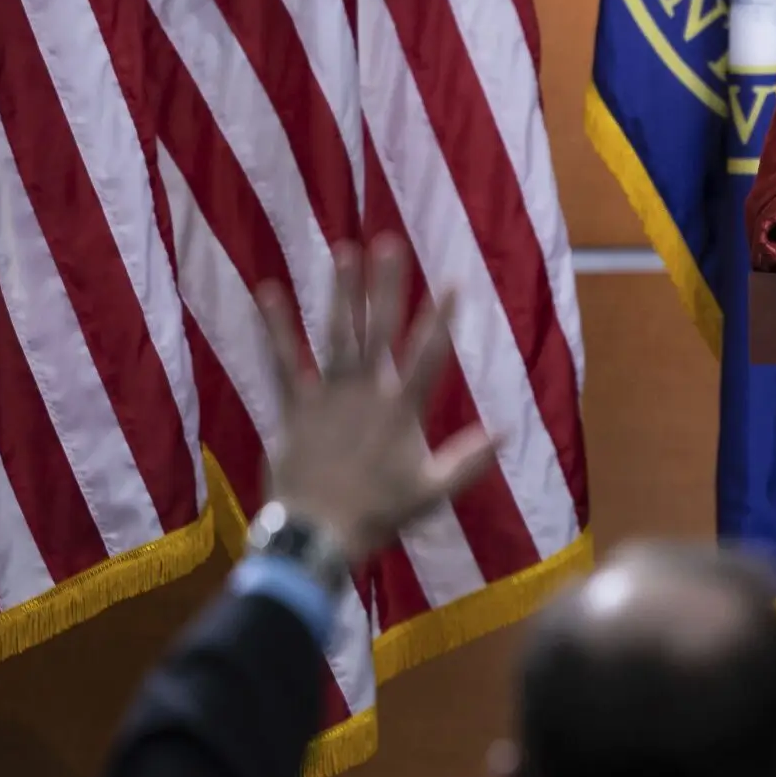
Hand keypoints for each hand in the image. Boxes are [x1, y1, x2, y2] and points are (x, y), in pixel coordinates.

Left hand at [255, 238, 496, 564]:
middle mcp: (366, 392)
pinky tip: (269, 291)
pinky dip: (276, 326)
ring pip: (337, 335)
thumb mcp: (433, 492)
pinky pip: (284, 360)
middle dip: (387, 286)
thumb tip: (506, 432)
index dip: (442, 318)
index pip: (429, 356)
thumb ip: (469, 460)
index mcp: (402, 411)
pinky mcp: (295, 406)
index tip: (453, 281)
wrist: (317, 533)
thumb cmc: (378, 514)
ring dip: (341, 292)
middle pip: (379, 330)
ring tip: (345, 251)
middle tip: (390, 243)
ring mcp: (327, 396)